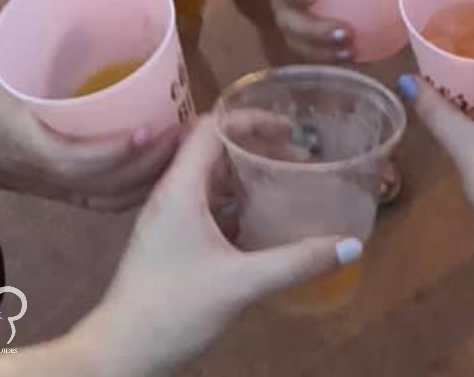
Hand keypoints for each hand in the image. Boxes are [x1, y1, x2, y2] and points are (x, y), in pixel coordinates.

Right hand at [0, 71, 178, 210]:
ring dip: (154, 178)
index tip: (150, 130)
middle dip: (153, 164)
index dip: (114, 152)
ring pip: (115, 199)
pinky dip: (142, 189)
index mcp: (29, 146)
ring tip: (188, 146)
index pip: (75, 161)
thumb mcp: (9, 69)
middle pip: (108, 186)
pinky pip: (110, 202)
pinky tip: (168, 167)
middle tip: (188, 131)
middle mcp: (50, 177)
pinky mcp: (69, 197)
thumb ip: (47, 41)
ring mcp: (62, 192)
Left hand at [73, 117, 361, 374]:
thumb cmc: (173, 309)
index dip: (252, 120)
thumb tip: (352, 245)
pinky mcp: (172, 241)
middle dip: (258, 146)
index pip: (212, 127)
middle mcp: (171, 195)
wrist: (121, 353)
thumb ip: (298, 261)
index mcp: (180, 189)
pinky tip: (264, 221)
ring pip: (211, 179)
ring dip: (247, 175)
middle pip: (214, 149)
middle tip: (300, 157)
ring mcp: (170, 219)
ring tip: (287, 182)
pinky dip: (238, 203)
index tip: (292, 129)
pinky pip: (208, 205)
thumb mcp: (242, 283)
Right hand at [238, 0, 355, 61]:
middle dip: (315, 30)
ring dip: (322, 49)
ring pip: (295, 38)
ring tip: (349, 51)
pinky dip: (325, 55)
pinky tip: (350, 56)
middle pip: (287, 18)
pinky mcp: (296, 26)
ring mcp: (285, 13)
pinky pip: (305, 47)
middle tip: (345, 32)